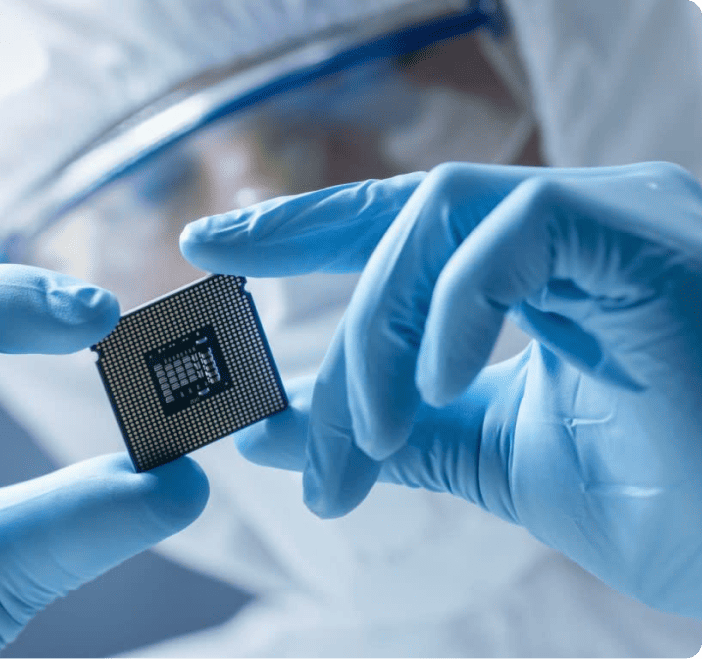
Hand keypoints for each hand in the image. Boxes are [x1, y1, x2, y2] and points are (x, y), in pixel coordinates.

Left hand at [180, 162, 701, 615]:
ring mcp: (613, 215)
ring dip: (373, 336)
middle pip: (401, 212)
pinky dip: (448, 312)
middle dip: (303, 269)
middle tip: (251, 392)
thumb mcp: (495, 457)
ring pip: (435, 220)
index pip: (400, 223)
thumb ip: (394, 431)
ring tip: (361, 440)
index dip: (301, 229)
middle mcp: (576, 223)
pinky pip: (506, 236)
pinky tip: (432, 392)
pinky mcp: (642, 233)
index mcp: (545, 266)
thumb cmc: (671, 503)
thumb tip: (271, 429)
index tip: (212, 248)